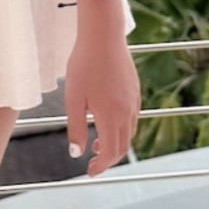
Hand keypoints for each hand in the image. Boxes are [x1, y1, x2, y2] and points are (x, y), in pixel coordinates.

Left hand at [64, 21, 139, 175]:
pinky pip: (132, 118)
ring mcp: (133, 101)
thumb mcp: (73, 99)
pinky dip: (121, 128)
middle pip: (123, 146)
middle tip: (93, 163)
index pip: (111, 152)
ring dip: (115, 143)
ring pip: (129, 133)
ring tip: (97, 144)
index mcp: (111, 116)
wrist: (103, 37)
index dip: (101, 166)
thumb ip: (76, 128)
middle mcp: (127, 112)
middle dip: (108, 159)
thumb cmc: (84, 65)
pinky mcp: (135, 90)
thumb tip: (77, 153)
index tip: (89, 171)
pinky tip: (107, 122)